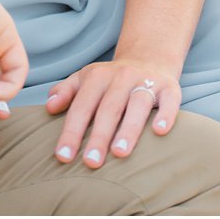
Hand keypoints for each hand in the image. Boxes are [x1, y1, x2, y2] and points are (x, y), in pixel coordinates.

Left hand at [45, 59, 180, 167]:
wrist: (149, 57)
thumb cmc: (111, 79)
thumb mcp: (85, 79)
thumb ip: (66, 92)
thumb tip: (49, 107)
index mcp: (98, 76)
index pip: (82, 106)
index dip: (72, 131)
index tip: (63, 157)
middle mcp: (123, 76)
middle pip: (109, 108)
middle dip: (99, 136)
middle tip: (91, 162)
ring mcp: (147, 81)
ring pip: (138, 104)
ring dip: (129, 128)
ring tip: (120, 153)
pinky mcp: (170, 87)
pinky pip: (170, 100)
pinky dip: (166, 114)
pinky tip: (159, 131)